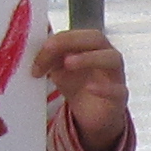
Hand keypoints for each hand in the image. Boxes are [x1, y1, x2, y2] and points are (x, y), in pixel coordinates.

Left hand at [36, 27, 130, 150]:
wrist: (92, 116)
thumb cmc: (77, 86)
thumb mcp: (58, 70)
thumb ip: (49, 57)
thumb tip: (30, 47)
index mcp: (91, 46)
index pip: (76, 34)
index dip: (58, 39)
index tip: (40, 51)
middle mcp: (107, 55)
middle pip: (96, 38)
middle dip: (73, 40)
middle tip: (50, 49)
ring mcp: (116, 75)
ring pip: (112, 59)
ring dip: (90, 58)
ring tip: (68, 63)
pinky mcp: (120, 97)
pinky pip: (118, 90)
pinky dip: (105, 88)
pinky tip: (90, 88)